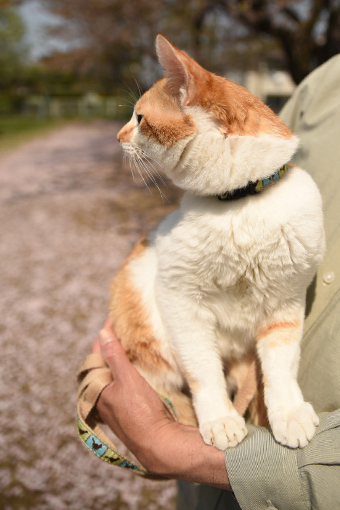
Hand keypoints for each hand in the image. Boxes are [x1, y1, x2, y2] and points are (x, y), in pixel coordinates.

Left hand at [92, 320, 230, 488]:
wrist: (159, 443)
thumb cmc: (141, 411)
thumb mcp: (127, 379)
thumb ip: (114, 356)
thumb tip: (103, 333)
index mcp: (94, 388)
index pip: (95, 354)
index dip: (105, 335)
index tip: (115, 319)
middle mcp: (99, 397)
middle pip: (102, 364)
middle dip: (110, 346)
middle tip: (123, 329)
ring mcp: (112, 404)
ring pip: (111, 374)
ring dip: (119, 359)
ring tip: (131, 344)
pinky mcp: (125, 409)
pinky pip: (121, 384)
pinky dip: (126, 372)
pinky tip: (137, 368)